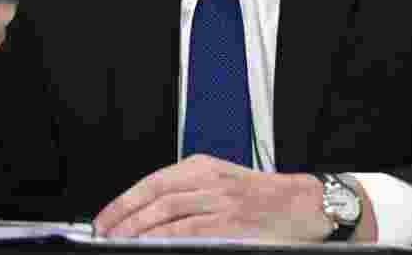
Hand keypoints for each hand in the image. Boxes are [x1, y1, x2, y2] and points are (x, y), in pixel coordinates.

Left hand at [93, 154, 332, 240]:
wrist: (306, 205)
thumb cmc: (266, 199)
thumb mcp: (225, 183)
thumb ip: (192, 193)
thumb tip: (152, 214)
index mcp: (205, 167)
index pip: (153, 181)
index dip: (124, 200)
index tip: (105, 218)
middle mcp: (211, 180)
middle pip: (155, 195)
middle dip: (124, 216)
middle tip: (105, 233)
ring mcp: (221, 201)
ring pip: (168, 211)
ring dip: (139, 228)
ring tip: (121, 241)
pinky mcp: (232, 222)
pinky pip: (190, 229)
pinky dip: (166, 237)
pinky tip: (151, 244)